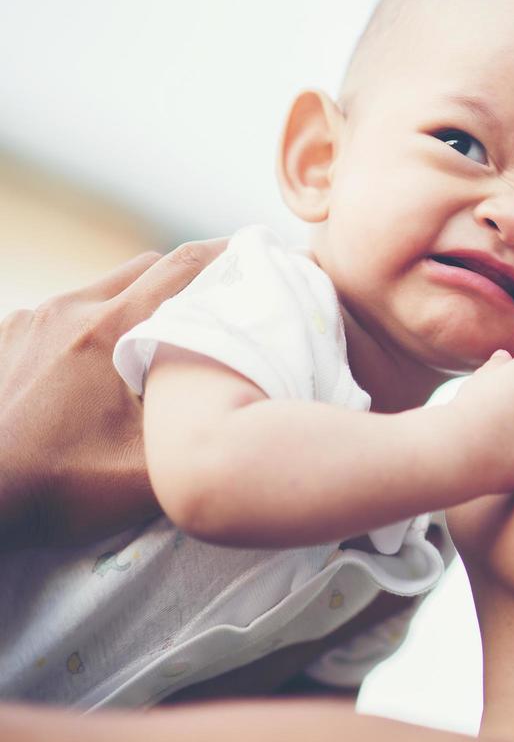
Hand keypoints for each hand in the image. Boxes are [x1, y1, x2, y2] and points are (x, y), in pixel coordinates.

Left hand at [0, 239, 226, 548]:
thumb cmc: (58, 488)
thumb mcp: (147, 472)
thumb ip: (200, 434)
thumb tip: (253, 415)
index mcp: (108, 331)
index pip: (181, 266)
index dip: (227, 253)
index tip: (259, 253)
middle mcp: (68, 311)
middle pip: (145, 268)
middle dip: (188, 278)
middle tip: (221, 302)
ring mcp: (30, 321)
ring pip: (104, 289)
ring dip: (139, 303)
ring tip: (161, 341)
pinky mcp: (6, 337)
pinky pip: (67, 313)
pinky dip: (96, 323)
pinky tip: (101, 367)